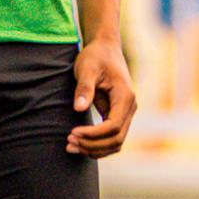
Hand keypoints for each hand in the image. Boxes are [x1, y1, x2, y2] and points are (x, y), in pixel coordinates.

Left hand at [67, 37, 135, 157]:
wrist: (105, 49)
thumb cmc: (95, 56)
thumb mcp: (87, 68)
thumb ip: (84, 87)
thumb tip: (78, 108)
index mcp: (125, 97)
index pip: (113, 127)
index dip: (93, 135)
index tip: (72, 133)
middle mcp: (130, 108)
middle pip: (116, 139)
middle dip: (92, 145)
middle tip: (68, 142)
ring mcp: (126, 113)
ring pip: (116, 143)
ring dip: (95, 149)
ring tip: (71, 146)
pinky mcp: (118, 116)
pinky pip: (112, 138)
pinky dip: (98, 145)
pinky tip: (80, 144)